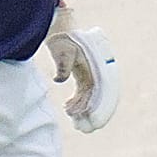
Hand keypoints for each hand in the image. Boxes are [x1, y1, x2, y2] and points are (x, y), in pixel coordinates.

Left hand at [46, 7, 120, 132]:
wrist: (62, 29)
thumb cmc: (64, 41)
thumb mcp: (63, 53)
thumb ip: (63, 66)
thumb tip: (59, 80)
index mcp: (94, 70)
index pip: (97, 94)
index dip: (93, 109)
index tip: (86, 120)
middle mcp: (95, 74)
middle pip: (96, 98)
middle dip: (90, 113)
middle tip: (81, 127)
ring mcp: (90, 75)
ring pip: (90, 97)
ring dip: (83, 108)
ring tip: (71, 116)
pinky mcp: (83, 75)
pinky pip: (84, 92)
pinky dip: (78, 101)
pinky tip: (68, 107)